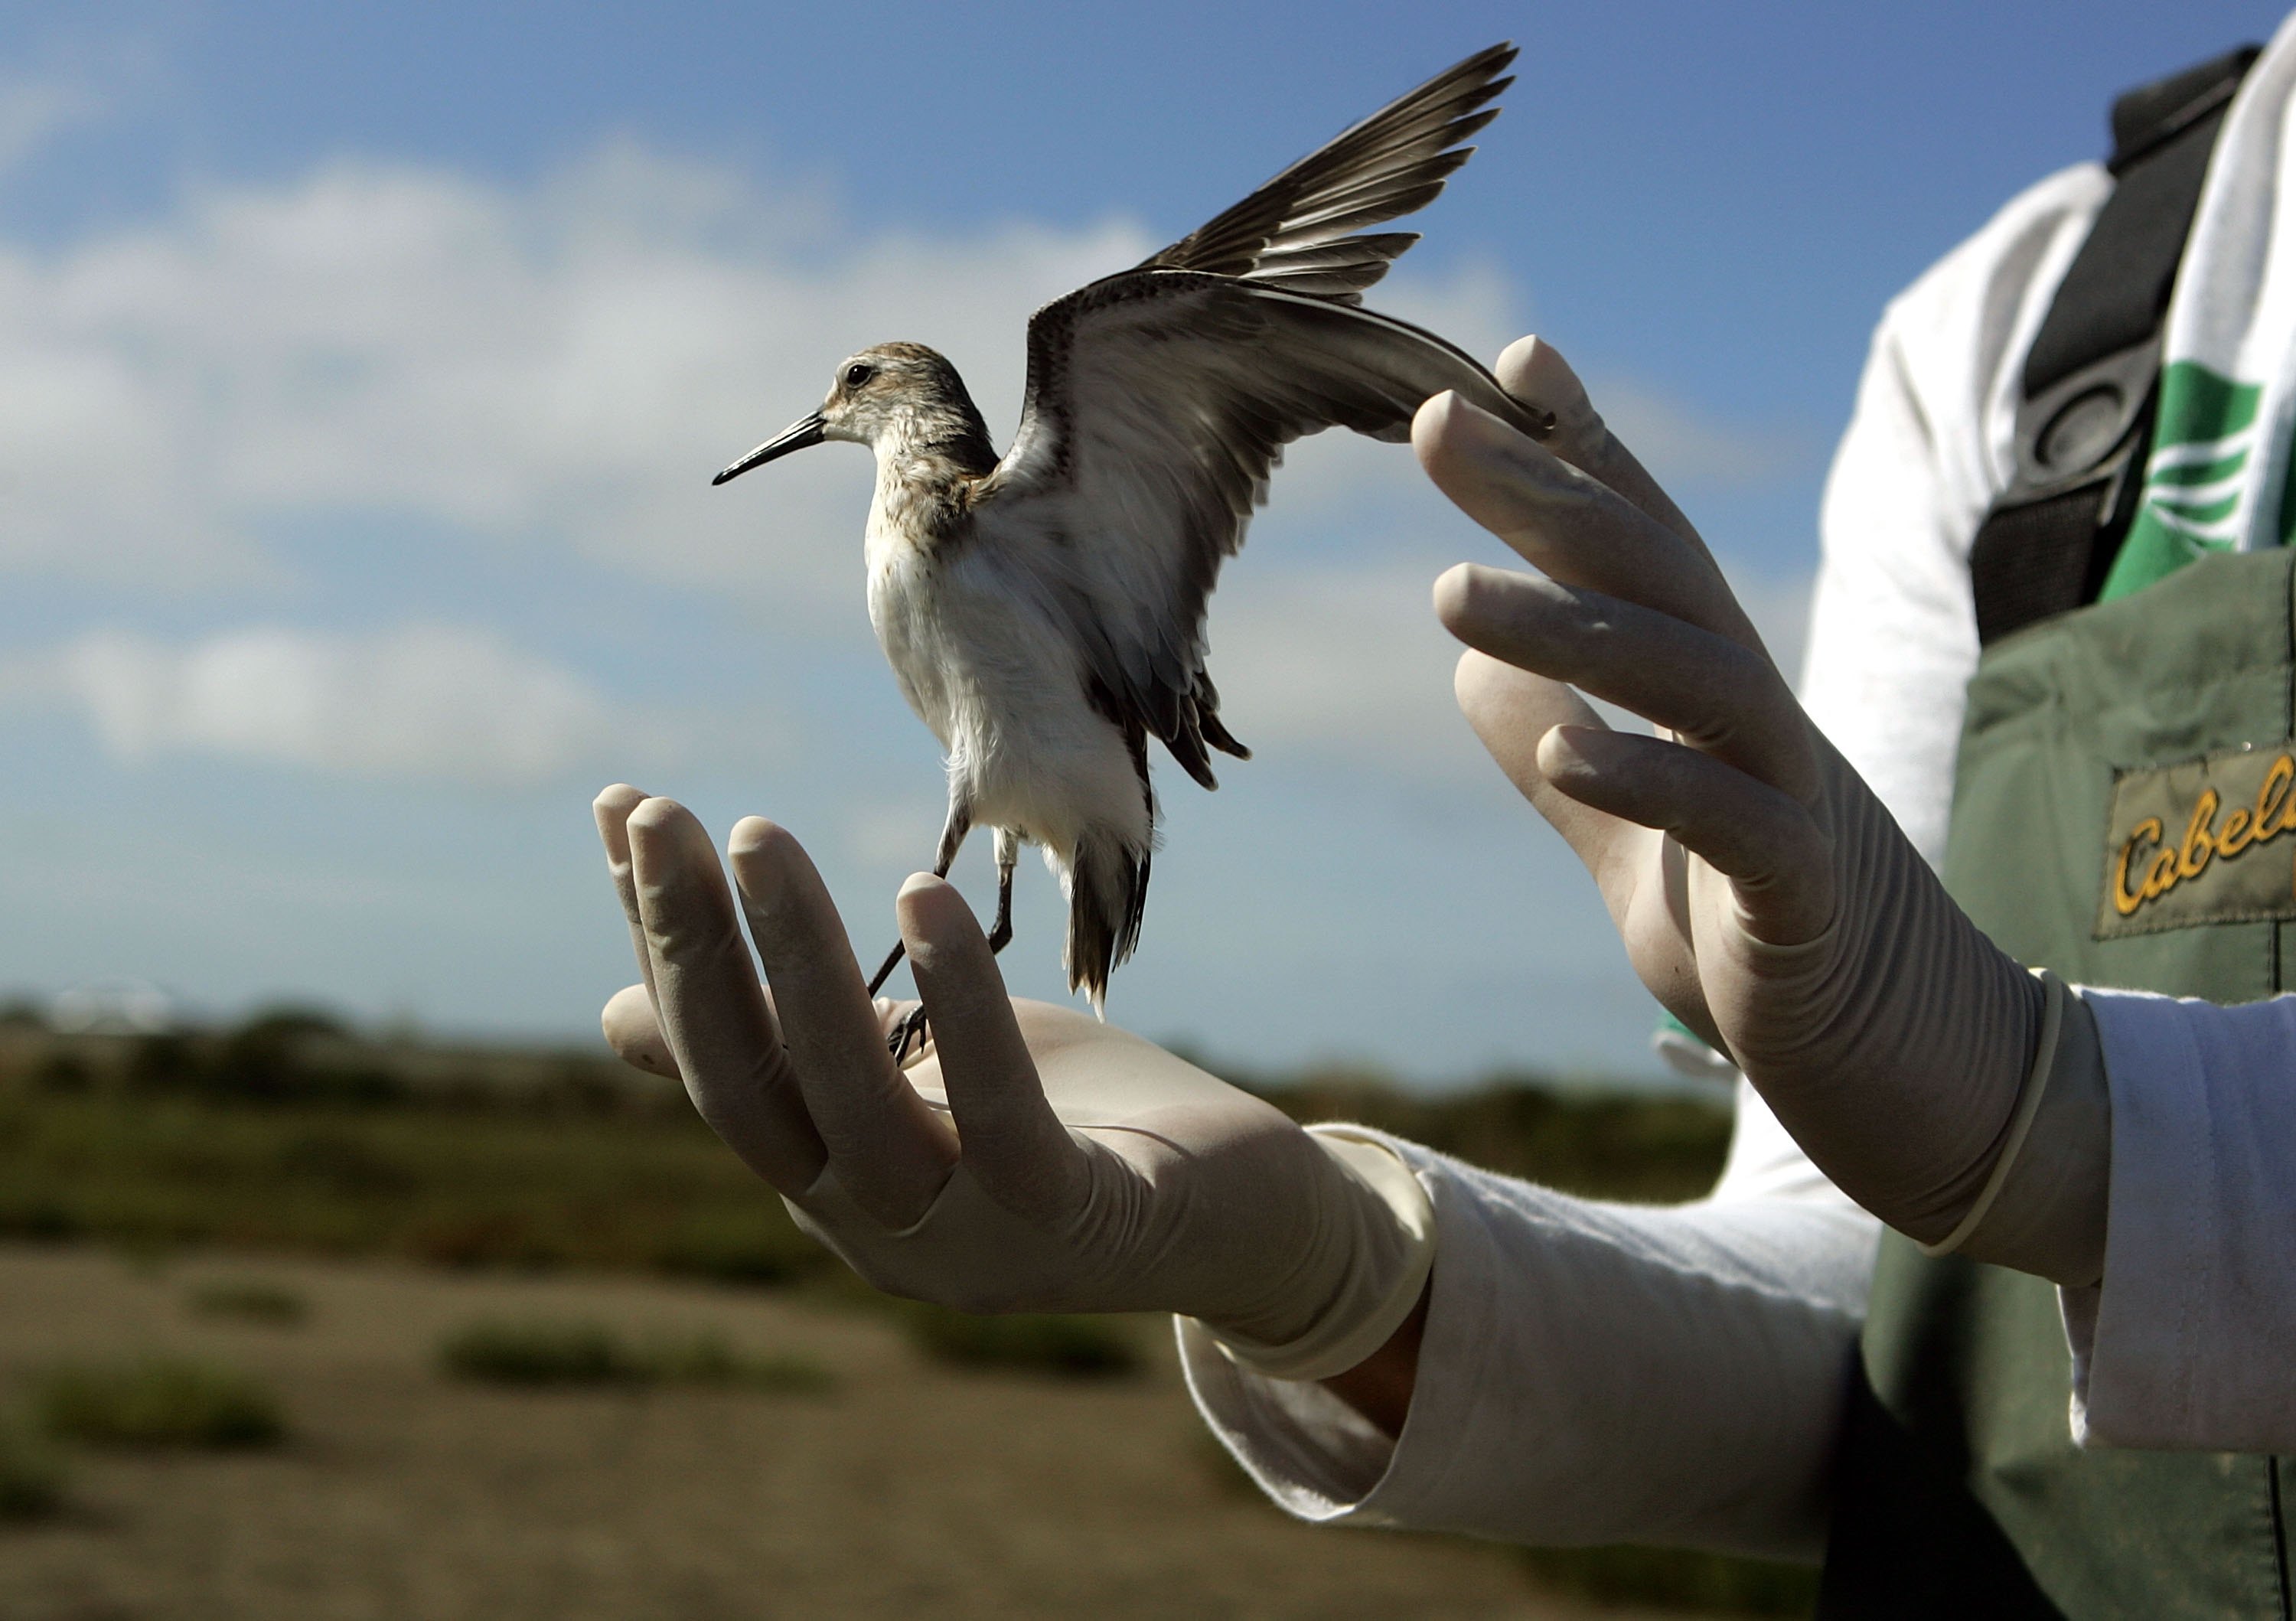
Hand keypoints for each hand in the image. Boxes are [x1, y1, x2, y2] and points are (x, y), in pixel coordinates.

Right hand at [592, 787, 1433, 1391]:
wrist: (1246, 1221)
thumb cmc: (1074, 1126)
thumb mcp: (914, 1071)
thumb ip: (794, 1043)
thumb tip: (613, 1015)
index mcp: (832, 1182)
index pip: (720, 1057)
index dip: (665, 942)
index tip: (623, 815)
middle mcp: (875, 1226)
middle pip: (756, 1086)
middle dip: (696, 947)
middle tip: (658, 816)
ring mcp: (967, 1239)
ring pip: (855, 1099)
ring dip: (799, 960)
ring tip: (757, 832)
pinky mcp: (1069, 1221)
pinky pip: (999, 1113)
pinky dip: (958, 1003)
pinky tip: (924, 894)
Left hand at [1418, 337, 2044, 1244]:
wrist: (1893, 1065)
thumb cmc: (1759, 940)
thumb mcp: (1632, 844)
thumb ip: (1565, 755)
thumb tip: (1477, 669)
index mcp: (1710, 694)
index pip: (1646, 546)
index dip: (1586, 453)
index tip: (1512, 363)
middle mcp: (1755, 715)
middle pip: (1656, 574)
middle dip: (1549, 492)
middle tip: (1436, 425)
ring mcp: (1789, 794)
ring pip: (1690, 675)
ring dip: (1571, 627)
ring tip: (1449, 596)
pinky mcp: (1805, 891)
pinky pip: (1733, 817)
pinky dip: (1648, 778)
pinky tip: (1559, 749)